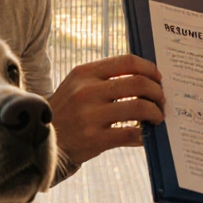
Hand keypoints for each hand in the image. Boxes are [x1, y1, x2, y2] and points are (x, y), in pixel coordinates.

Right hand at [47, 54, 164, 166]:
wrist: (41, 141)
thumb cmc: (66, 112)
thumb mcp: (76, 86)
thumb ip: (104, 78)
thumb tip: (144, 77)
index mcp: (84, 73)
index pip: (127, 61)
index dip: (149, 68)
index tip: (158, 78)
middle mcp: (87, 91)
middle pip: (138, 83)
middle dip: (157, 91)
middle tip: (162, 100)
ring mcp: (90, 115)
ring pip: (139, 107)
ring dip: (155, 112)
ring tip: (157, 117)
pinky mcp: (95, 139)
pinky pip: (132, 134)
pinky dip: (145, 135)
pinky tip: (146, 135)